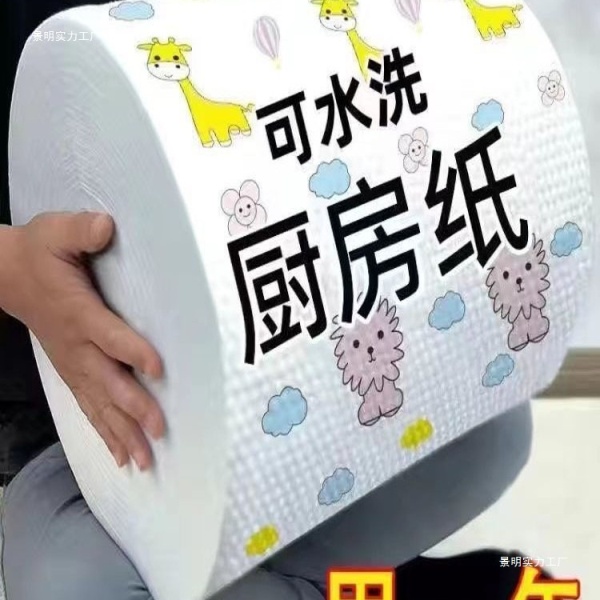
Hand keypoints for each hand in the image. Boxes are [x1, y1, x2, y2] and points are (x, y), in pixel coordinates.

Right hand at [1, 212, 164, 470]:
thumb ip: (81, 231)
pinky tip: (122, 456)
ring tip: (144, 462)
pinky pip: (89, 407)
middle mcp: (77, 345)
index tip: (157, 368)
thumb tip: (106, 226)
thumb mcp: (56, 231)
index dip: (132, 350)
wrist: (5, 275)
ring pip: (99, 403)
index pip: (109, 334)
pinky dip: (105, 433)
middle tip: (158, 430)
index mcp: (79, 312)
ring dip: (121, 432)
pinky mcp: (72, 371)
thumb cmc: (39, 253)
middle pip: (107, 381)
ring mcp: (73, 363)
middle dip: (132, 406)